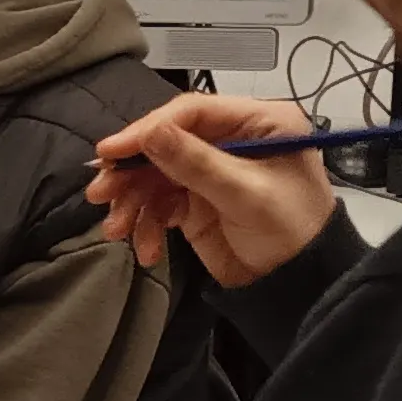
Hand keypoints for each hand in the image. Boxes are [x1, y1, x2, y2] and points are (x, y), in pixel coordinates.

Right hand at [84, 93, 337, 286]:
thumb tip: (148, 133)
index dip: (148, 129)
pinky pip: (160, 204)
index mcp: (258, 122)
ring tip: (116, 229)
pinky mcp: (197, 202)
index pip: (192, 112)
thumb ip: (196, 163)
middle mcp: (232, 140)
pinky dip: (147, 224)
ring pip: (156, 174)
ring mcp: (212, 171)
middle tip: (101, 192)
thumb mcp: (246, 195)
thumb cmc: (292, 233)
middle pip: (167, 141)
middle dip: (132, 170)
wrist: (301, 288)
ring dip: (132, 201)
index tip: (111, 152)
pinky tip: (146, 247)